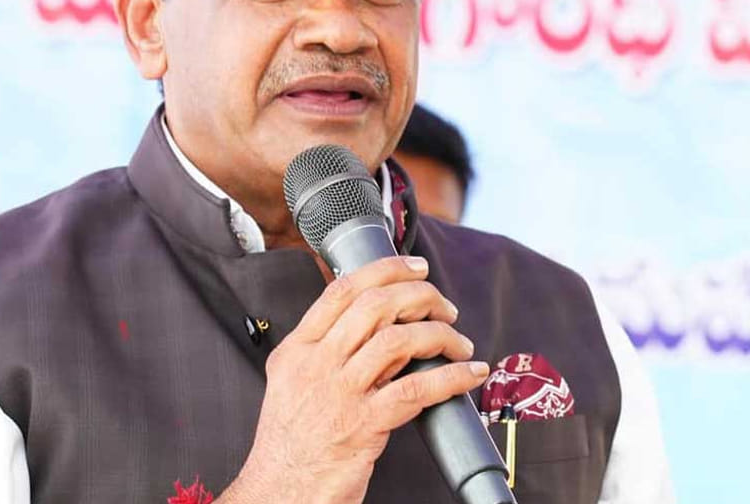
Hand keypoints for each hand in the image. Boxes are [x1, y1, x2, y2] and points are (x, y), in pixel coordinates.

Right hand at [220, 256, 489, 503]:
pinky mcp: (363, 426)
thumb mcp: (294, 385)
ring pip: (398, 341)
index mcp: (297, 350)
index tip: (415, 268)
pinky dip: (452, 377)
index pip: (342, 291)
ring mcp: (339, 394)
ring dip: (440, 335)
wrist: (279, 492)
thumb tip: (383, 326)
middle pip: (375, 307)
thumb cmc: (292, 444)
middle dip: (421, 297)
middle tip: (445, 306)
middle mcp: (316, 365)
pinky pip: (417, 389)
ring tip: (459, 343)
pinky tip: (469, 373)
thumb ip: (329, 352)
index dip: (386, 270)